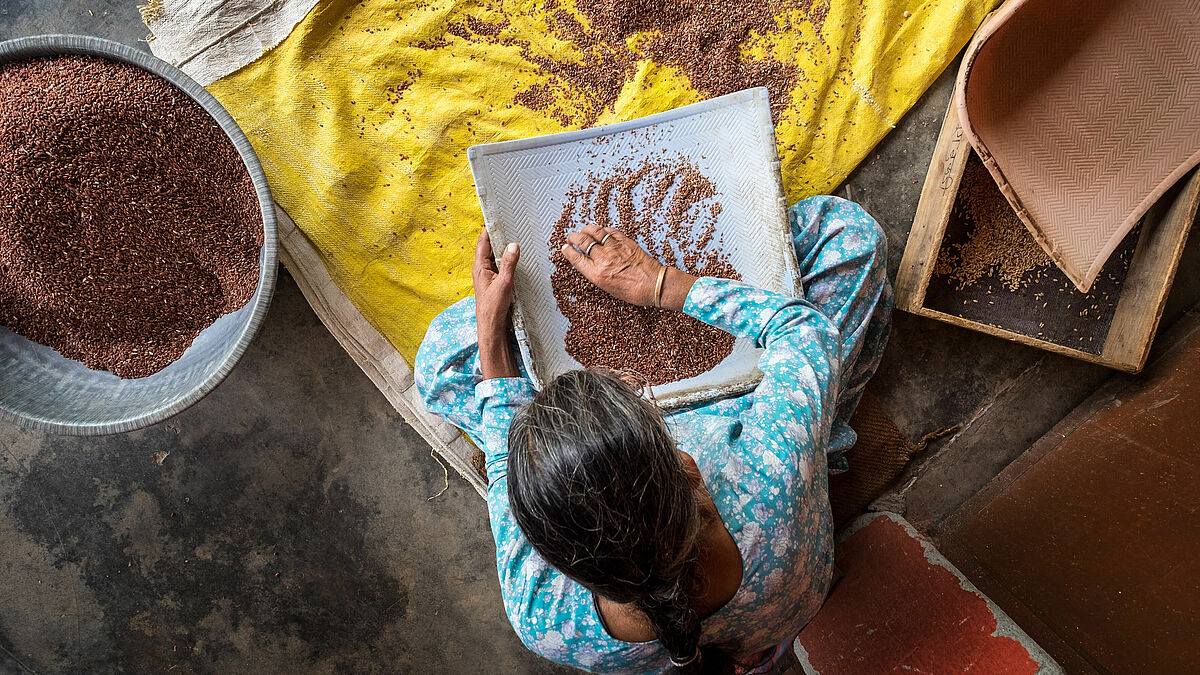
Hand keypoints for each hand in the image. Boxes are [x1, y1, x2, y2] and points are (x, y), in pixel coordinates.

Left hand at [472, 229, 519, 378]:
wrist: (491, 327)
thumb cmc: (493, 307)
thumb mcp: (504, 283)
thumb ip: (508, 263)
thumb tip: (513, 244)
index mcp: (480, 267)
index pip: (483, 242)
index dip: (489, 229)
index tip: (497, 217)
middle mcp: (482, 269)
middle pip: (490, 247)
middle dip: (499, 236)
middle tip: (511, 223)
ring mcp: (489, 276)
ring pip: (496, 257)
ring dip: (504, 248)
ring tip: (516, 236)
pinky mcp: (495, 283)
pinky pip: (501, 266)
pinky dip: (507, 260)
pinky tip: (517, 258)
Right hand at [560, 225, 696, 309]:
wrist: (654, 285)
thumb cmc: (633, 291)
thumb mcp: (608, 288)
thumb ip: (596, 274)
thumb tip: (587, 263)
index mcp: (597, 274)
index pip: (576, 258)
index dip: (568, 251)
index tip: (564, 248)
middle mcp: (604, 259)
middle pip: (583, 241)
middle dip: (573, 237)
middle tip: (571, 237)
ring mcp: (615, 248)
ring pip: (595, 232)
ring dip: (586, 230)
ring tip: (583, 231)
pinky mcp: (625, 241)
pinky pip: (610, 231)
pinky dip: (602, 229)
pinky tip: (600, 231)